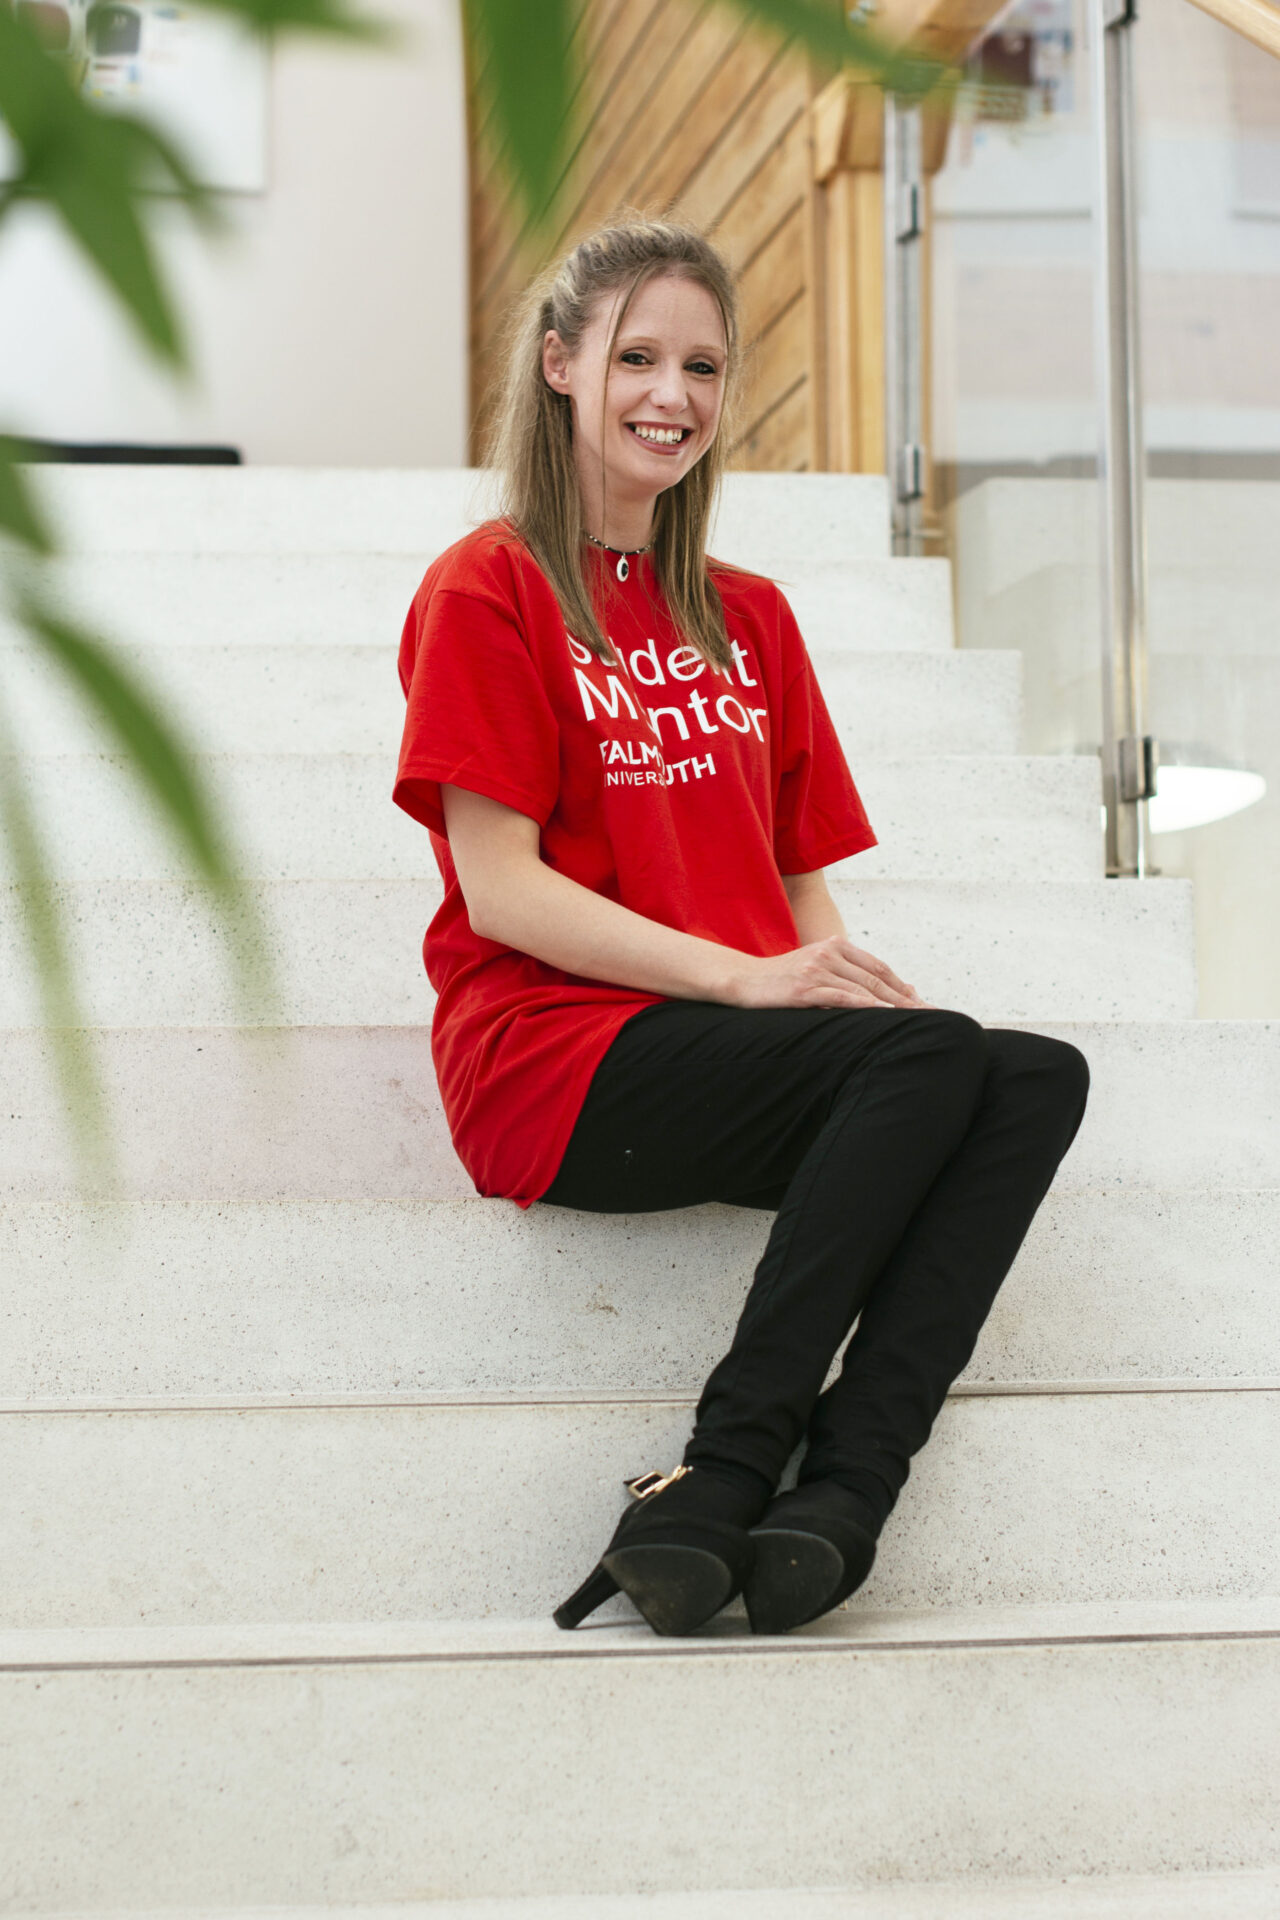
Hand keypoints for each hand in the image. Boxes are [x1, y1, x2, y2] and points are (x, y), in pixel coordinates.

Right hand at [727, 936, 937, 1011]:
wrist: (743, 980)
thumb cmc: (782, 979)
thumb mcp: (818, 971)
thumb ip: (851, 976)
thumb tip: (893, 991)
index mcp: (835, 945)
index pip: (878, 968)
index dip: (903, 987)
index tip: (924, 1005)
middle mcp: (829, 953)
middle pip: (876, 979)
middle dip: (906, 999)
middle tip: (930, 1015)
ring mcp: (816, 969)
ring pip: (863, 989)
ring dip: (891, 1006)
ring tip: (914, 1019)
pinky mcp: (804, 988)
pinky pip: (841, 997)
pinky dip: (865, 1006)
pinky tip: (883, 1015)